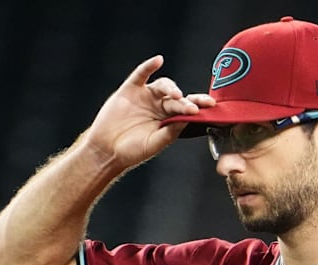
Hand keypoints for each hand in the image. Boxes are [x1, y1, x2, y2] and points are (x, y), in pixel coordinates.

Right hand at [84, 55, 214, 168]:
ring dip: (171, 88)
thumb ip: (171, 131)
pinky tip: (157, 60)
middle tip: (193, 106)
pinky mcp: (130, 90)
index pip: (187, 109)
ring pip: (163, 86)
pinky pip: (140, 75)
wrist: (107, 150)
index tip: (210, 106)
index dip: (198, 106)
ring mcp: (146, 96)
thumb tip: (188, 119)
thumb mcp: (154, 143)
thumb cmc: (133, 151)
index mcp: (169, 119)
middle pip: (178, 97)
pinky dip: (149, 67)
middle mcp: (160, 105)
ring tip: (175, 95)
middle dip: (186, 101)